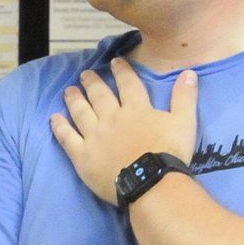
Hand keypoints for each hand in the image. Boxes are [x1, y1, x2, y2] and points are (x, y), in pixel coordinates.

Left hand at [51, 61, 198, 205]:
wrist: (150, 183)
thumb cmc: (169, 153)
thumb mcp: (185, 122)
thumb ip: (185, 97)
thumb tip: (189, 72)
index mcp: (136, 109)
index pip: (127, 84)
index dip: (121, 70)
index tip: (114, 61)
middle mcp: (112, 118)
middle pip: (99, 95)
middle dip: (92, 82)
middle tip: (84, 74)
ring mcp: (94, 136)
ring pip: (81, 112)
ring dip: (74, 99)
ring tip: (69, 90)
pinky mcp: (82, 155)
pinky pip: (67, 137)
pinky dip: (60, 126)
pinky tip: (54, 118)